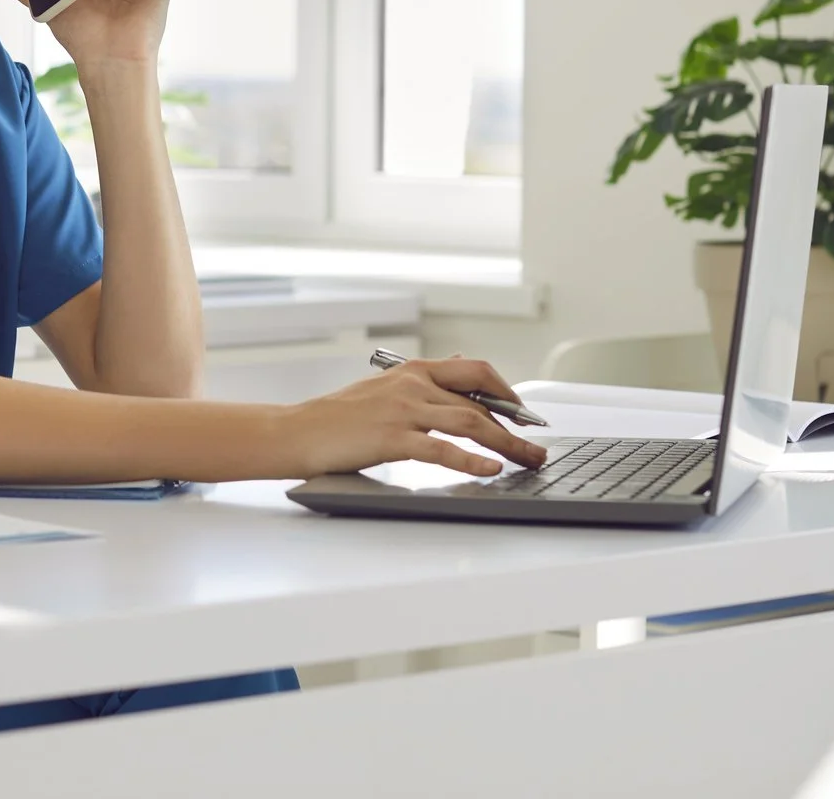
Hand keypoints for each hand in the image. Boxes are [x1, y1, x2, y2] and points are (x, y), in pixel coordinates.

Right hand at [277, 357, 548, 477]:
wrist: (297, 430)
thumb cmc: (338, 416)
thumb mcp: (384, 387)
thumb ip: (422, 381)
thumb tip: (461, 364)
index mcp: (412, 370)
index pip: (475, 371)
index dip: (507, 393)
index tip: (526, 415)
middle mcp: (412, 384)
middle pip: (480, 402)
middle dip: (516, 426)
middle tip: (537, 447)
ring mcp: (402, 410)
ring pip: (470, 422)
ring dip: (507, 444)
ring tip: (528, 460)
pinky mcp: (392, 438)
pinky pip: (441, 448)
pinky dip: (471, 459)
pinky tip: (490, 469)